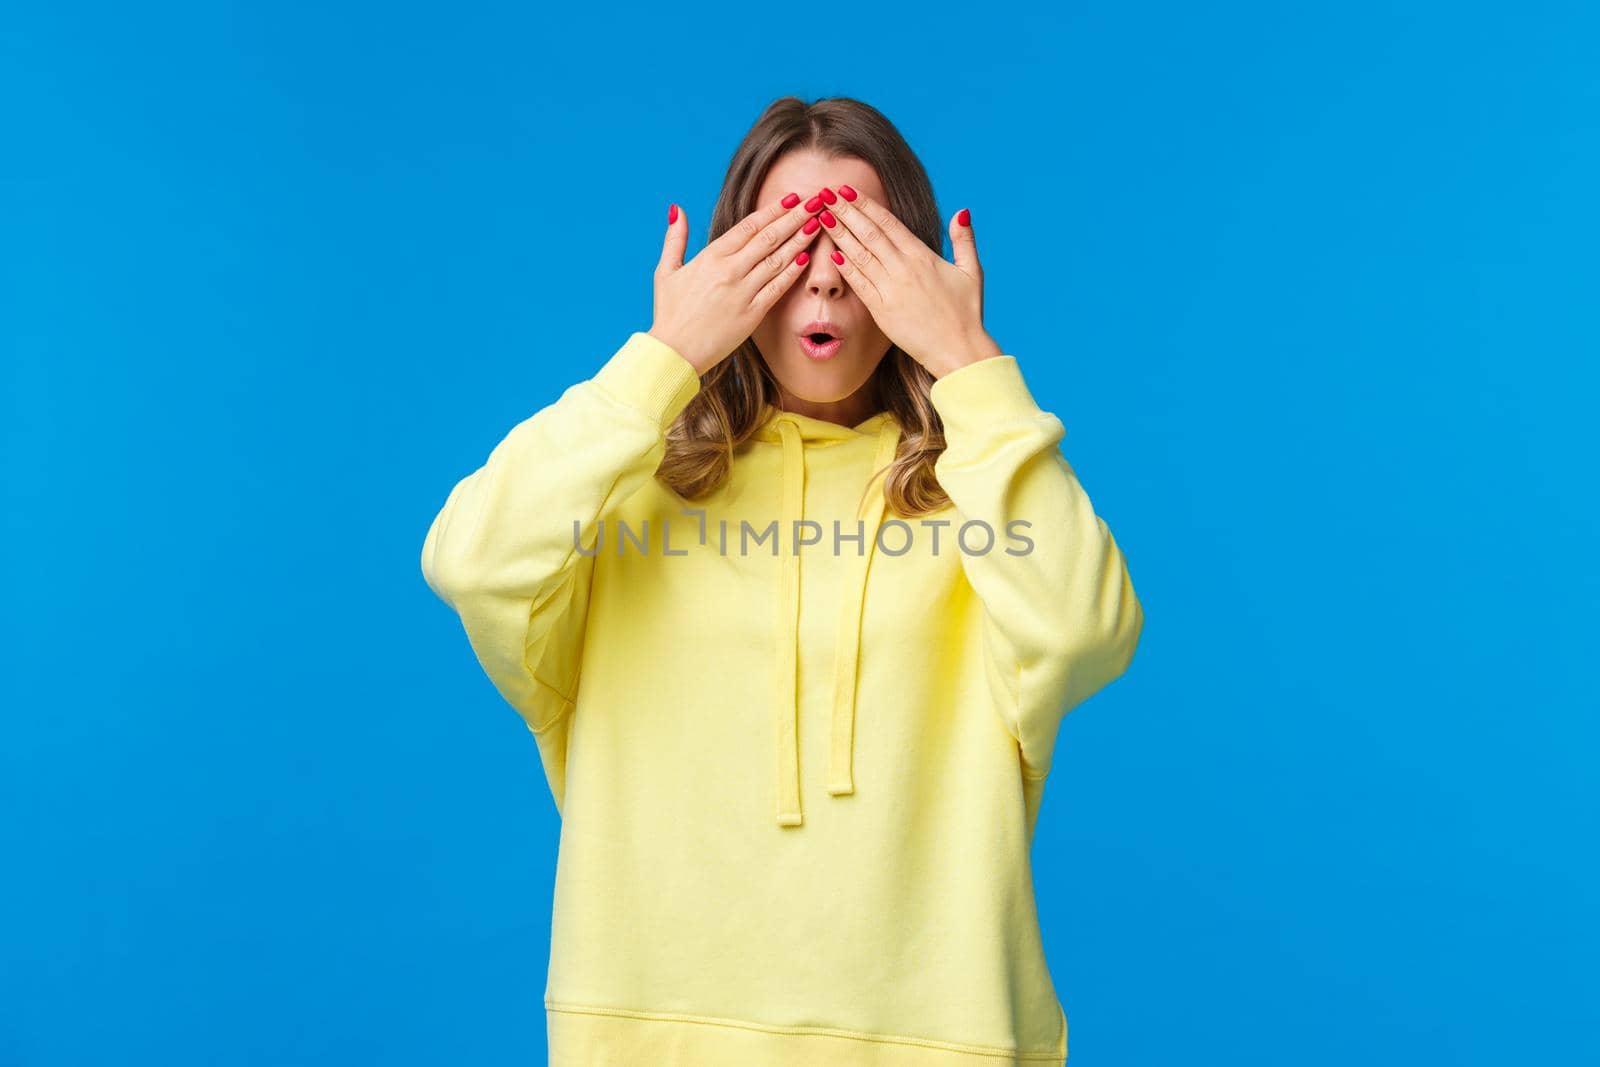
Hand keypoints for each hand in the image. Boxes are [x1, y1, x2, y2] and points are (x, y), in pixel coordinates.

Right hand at [649, 196, 821, 374]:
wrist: (674, 352)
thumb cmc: (669, 313)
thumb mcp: (665, 271)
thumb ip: (675, 239)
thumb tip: (677, 210)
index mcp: (711, 256)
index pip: (749, 225)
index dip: (774, 209)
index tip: (793, 197)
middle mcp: (729, 270)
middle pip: (769, 237)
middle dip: (795, 217)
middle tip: (816, 201)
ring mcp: (742, 292)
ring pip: (778, 259)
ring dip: (800, 239)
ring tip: (818, 223)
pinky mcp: (752, 314)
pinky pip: (777, 288)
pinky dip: (793, 272)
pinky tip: (807, 258)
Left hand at [818, 189, 1002, 377]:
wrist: (959, 350)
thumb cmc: (967, 313)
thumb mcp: (972, 272)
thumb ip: (965, 240)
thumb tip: (961, 211)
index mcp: (922, 256)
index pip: (888, 222)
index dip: (865, 204)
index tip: (847, 190)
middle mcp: (903, 269)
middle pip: (868, 233)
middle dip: (844, 211)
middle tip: (825, 194)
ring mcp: (890, 289)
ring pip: (859, 255)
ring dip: (839, 234)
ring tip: (821, 216)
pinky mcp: (881, 311)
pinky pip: (859, 284)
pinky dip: (845, 268)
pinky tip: (830, 254)